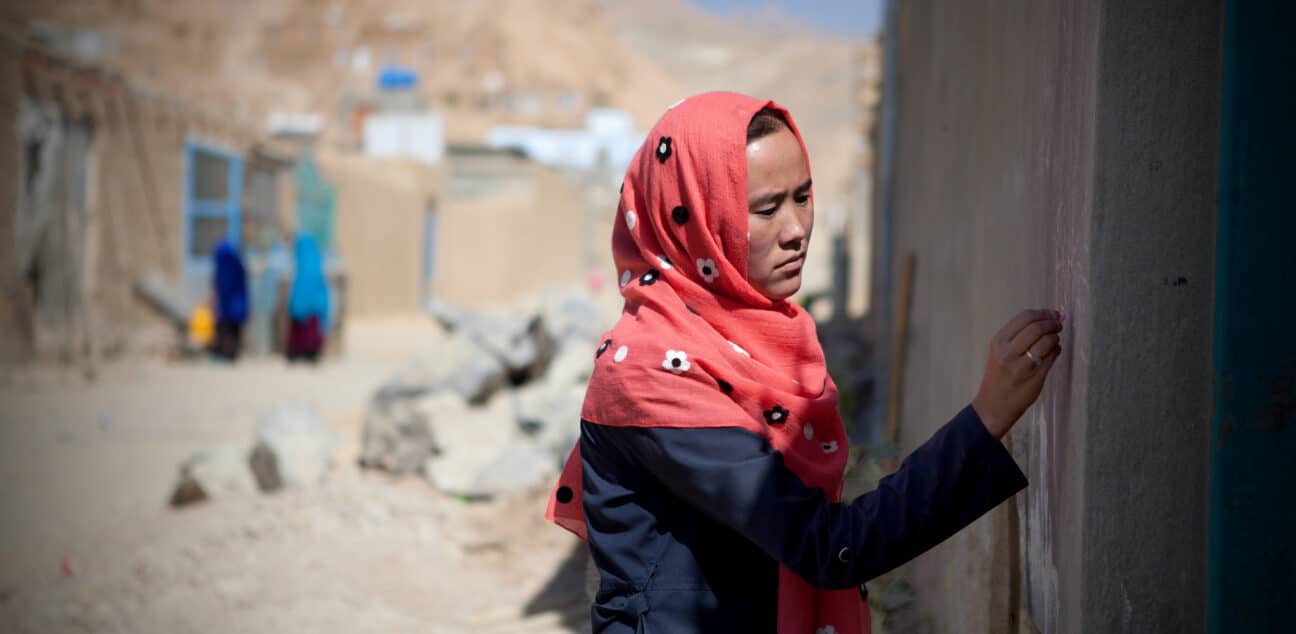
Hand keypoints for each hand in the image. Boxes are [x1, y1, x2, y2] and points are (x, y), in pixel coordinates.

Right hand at [972, 308, 1063, 438]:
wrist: (993, 405)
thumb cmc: (998, 376)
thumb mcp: (1000, 352)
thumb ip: (1018, 336)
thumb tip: (1047, 317)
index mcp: (998, 342)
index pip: (1024, 317)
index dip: (1043, 313)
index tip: (1053, 314)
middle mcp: (1008, 352)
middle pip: (1036, 327)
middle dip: (1052, 323)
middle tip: (1058, 325)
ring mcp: (1021, 366)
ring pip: (1046, 341)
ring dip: (1055, 337)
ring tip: (1055, 339)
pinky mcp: (1034, 378)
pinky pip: (1051, 357)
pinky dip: (1056, 350)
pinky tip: (1054, 351)